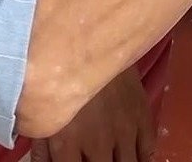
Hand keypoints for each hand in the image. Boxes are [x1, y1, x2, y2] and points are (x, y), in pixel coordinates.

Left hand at [29, 68, 151, 161]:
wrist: (91, 41)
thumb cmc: (60, 77)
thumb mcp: (42, 114)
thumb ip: (42, 150)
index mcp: (68, 144)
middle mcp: (99, 142)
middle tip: (100, 161)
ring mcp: (125, 130)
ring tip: (118, 160)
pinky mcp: (142, 115)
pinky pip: (149, 148)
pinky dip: (144, 158)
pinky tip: (135, 157)